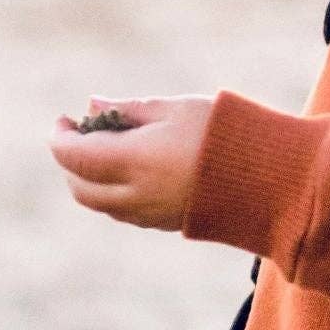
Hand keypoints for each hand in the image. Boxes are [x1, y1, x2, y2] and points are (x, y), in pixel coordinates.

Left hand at [48, 92, 214, 232]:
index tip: (64, 118)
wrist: (270, 178)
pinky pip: (121, 212)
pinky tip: (131, 168)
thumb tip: (91, 106)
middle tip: (81, 133)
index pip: (72, 156)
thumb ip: (129, 110)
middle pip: (79, 187)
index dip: (60, 137)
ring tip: (107, 148)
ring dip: (89, 179)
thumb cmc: (225, 133)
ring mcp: (149, 214)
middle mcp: (135, 194)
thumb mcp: (175, 109)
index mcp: (135, 161)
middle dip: (70, 161)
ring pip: (98, 203)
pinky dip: (111, 192)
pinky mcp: (163, 223)